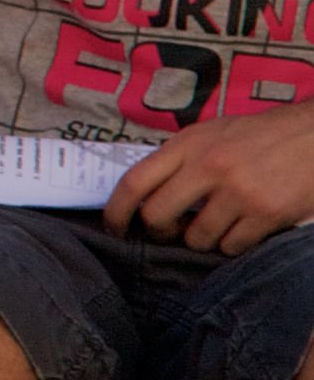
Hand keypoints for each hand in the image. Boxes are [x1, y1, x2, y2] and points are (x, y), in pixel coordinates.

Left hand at [104, 102, 313, 252]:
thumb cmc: (261, 135)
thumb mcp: (212, 133)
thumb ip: (180, 158)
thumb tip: (145, 192)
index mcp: (188, 144)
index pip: (134, 182)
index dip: (115, 211)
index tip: (113, 228)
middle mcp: (208, 167)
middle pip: (157, 216)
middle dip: (160, 231)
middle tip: (173, 230)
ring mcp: (238, 191)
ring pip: (196, 238)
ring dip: (203, 239)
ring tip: (219, 222)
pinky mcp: (266, 213)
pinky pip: (231, 246)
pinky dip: (233, 244)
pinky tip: (245, 227)